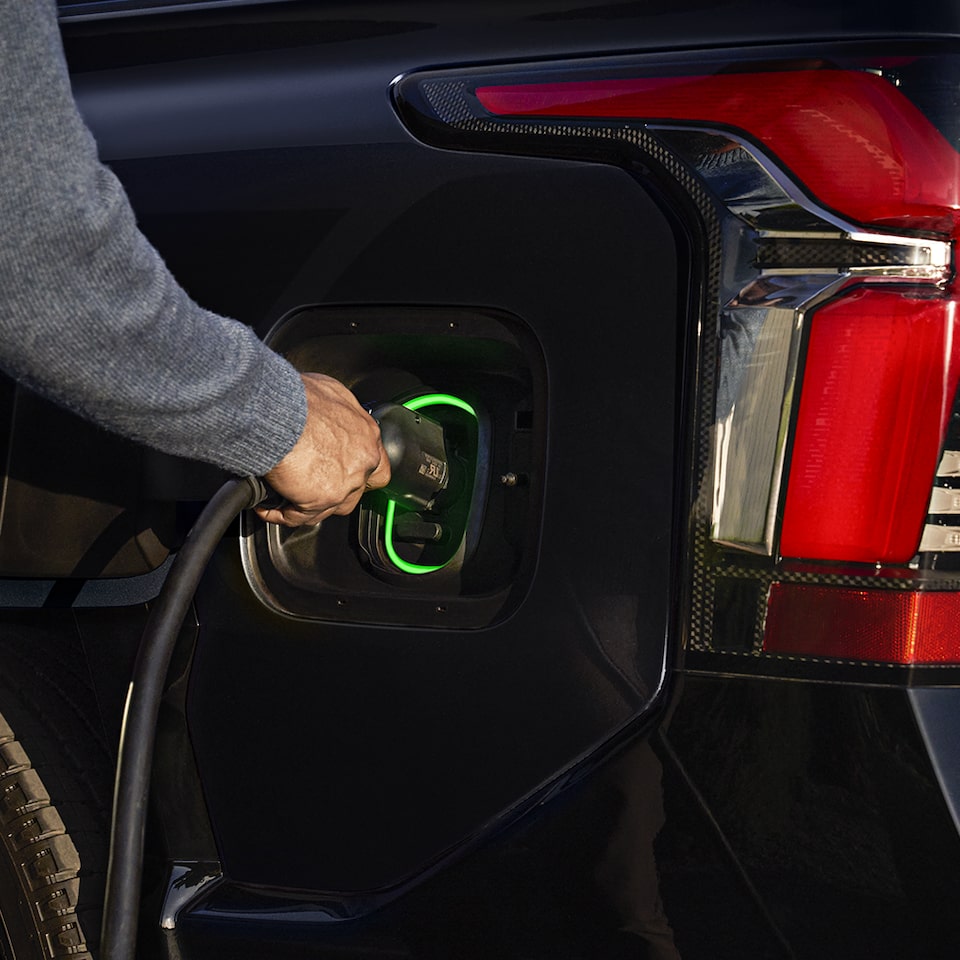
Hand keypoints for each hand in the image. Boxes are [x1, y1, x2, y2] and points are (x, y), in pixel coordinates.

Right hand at [257, 372, 390, 526]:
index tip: (341, 473)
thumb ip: (335, 413)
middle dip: (334, 491)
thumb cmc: (295, 397)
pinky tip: (268, 507)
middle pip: (356, 490)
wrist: (277, 410)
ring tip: (286, 498)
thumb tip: (323, 418)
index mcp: (366, 432)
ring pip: (331, 507)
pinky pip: (302, 517)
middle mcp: (363, 459)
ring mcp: (347, 481)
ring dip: (308, 505)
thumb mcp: (327, 392)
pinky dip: (281, 514)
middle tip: (310, 486)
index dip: (357, 471)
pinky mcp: (324, 498)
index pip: (375, 463)